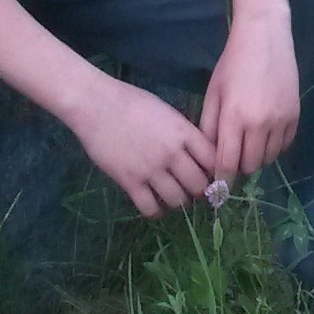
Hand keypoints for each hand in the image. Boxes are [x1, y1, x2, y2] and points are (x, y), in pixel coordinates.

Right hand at [71, 77, 218, 218]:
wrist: (97, 105)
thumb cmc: (132, 102)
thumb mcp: (166, 111)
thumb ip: (183, 133)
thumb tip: (199, 153)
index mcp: (183, 132)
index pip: (213, 160)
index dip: (216, 171)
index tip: (213, 176)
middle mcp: (171, 153)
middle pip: (198, 185)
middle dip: (199, 191)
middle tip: (194, 191)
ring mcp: (151, 169)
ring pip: (177, 200)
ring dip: (179, 202)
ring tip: (175, 197)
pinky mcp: (130, 181)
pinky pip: (150, 208)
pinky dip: (156, 211)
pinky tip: (155, 206)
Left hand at [202, 5, 299, 183]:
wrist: (265, 36)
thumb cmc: (232, 62)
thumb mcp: (214, 92)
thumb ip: (209, 126)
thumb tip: (209, 157)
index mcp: (234, 117)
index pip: (227, 163)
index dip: (221, 179)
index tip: (216, 187)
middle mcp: (260, 123)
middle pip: (249, 166)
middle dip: (238, 166)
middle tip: (232, 156)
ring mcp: (281, 120)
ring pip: (268, 159)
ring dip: (256, 157)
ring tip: (248, 142)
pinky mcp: (295, 116)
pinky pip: (284, 146)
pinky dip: (273, 147)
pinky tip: (264, 133)